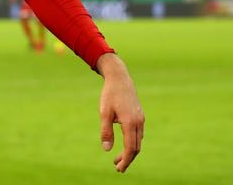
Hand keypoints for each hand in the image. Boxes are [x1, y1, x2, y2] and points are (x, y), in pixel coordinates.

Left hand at [97, 53, 144, 172]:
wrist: (120, 78)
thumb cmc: (110, 94)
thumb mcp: (104, 112)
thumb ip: (106, 131)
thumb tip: (106, 149)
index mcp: (130, 122)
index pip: (130, 148)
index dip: (125, 160)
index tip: (119, 168)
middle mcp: (138, 122)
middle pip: (136, 147)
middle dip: (128, 159)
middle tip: (118, 167)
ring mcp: (141, 119)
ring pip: (138, 141)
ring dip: (130, 152)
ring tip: (118, 158)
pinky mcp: (140, 116)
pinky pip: (138, 134)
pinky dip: (132, 142)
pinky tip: (125, 144)